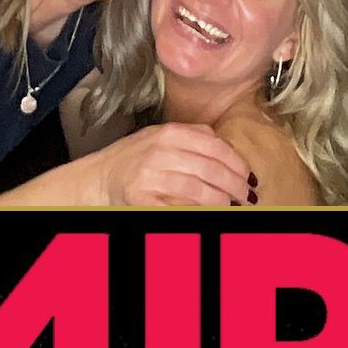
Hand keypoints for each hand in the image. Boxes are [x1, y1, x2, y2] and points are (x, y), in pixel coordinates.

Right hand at [92, 123, 255, 206]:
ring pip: (197, 189)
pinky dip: (196, 213)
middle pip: (209, 168)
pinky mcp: (142, 200)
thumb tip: (228, 148)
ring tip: (232, 206)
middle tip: (247, 196)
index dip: (236, 163)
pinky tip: (208, 215)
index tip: (248, 175)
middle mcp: (160, 151)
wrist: (99, 177)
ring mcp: (150, 176)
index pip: (213, 146)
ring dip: (220, 201)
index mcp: (168, 132)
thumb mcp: (161, 135)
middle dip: (234, 185)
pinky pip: (177, 208)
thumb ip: (192, 136)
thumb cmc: (135, 157)